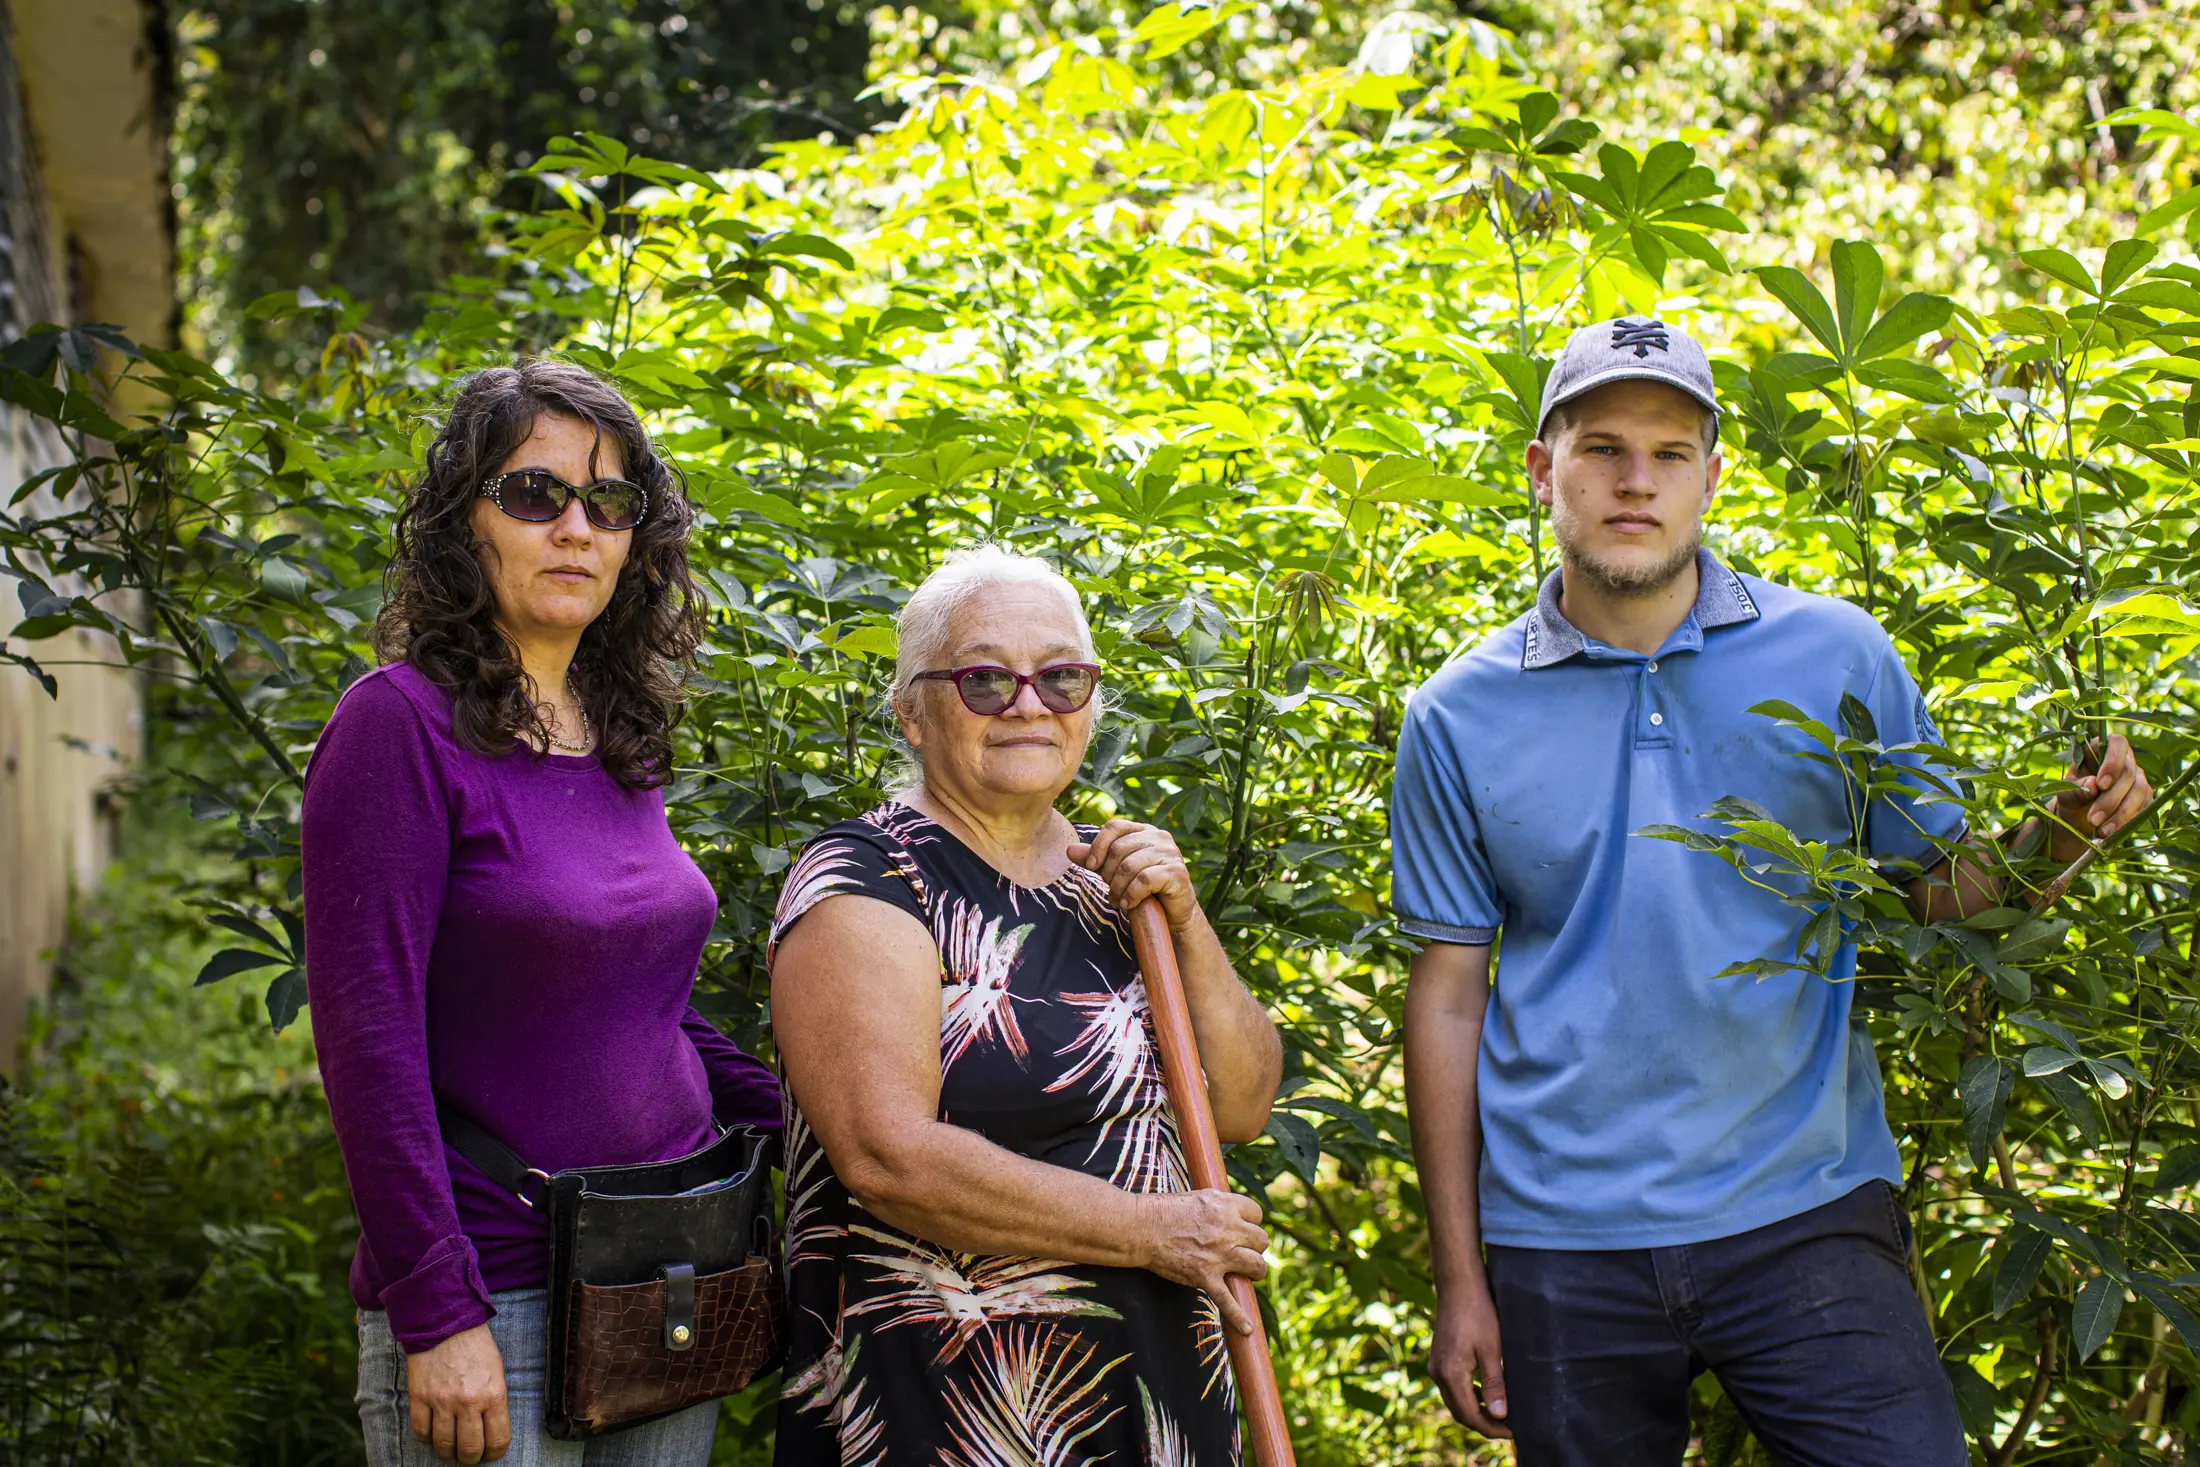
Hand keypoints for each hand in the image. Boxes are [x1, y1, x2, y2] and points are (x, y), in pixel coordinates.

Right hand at [406, 1323, 510, 1462]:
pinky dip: (427, 1439)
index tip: (491, 1454)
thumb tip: (490, 1430)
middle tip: (469, 1455)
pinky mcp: (420, 1397)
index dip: (494, 1453)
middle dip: (470, 1458)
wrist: (447, 1323)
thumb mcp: (497, 1372)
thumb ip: (494, 1402)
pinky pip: (421, 1431)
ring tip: (450, 1450)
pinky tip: (433, 1435)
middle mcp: (468, 1402)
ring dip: (448, 1453)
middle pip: (469, 1449)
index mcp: (493, 1395)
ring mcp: (442, 1401)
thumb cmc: (476, 1347)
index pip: (497, 1440)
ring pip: (443, 1445)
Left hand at [1069, 819, 1201, 933]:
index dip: (1098, 846)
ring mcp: (1170, 853)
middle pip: (1120, 848)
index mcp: (1145, 830)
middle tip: (1110, 892)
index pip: (1115, 826)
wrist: (1174, 913)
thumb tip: (1069, 849)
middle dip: (1108, 874)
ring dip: (1118, 888)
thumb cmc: (1144, 890)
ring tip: (1118, 901)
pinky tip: (1129, 904)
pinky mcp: (1176, 872)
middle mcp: (1160, 837)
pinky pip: (1144, 881)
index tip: (1091, 866)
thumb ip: (1096, 859)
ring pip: (1129, 866)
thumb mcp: (1116, 872)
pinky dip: (1131, 895)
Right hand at [1138, 1188, 1270, 1336]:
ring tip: (1247, 1274)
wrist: (1142, 1228)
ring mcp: (1219, 1255)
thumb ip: (1220, 1206)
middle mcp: (1228, 1230)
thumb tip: (1232, 1213)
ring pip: (1257, 1265)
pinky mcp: (1205, 1276)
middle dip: (1255, 1246)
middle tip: (1243, 1251)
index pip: (1257, 1214)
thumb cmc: (1165, 1210)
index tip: (1243, 1228)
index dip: (1251, 1222)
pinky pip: (1227, 1300)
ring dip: (1255, 1271)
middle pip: (1261, 1240)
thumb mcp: (1199, 1197)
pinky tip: (1247, 1329)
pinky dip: (1238, 1316)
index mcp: (1225, 1206)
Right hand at [1429, 1273, 1510, 1439]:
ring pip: (1455, 1401)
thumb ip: (1495, 1384)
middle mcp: (1437, 1373)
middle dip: (1484, 1424)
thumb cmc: (1478, 1313)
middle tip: (1509, 1428)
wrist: (1458, 1285)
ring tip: (1500, 1414)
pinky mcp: (1438, 1359)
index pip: (1470, 1415)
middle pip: (1460, 1412)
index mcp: (1450, 1374)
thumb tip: (1500, 1416)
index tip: (1513, 1431)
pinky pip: (1452, 1388)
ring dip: (1476, 1411)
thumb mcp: (1492, 1349)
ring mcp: (1435, 1366)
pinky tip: (1485, 1394)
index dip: (1492, 1428)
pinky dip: (1468, 1397)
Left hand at [2049, 734, 2151, 858]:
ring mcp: (2138, 780)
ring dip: (2120, 813)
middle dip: (2110, 799)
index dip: (2112, 762)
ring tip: (2100, 831)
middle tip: (2092, 819)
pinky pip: (2143, 808)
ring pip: (2140, 791)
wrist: (2078, 818)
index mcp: (2103, 750)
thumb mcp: (2066, 792)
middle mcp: (2126, 761)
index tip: (2101, 784)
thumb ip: (2075, 787)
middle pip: (2128, 773)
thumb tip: (2092, 785)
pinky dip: (2127, 822)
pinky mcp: (2145, 799)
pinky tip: (2112, 833)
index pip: (2117, 743)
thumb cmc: (2072, 796)